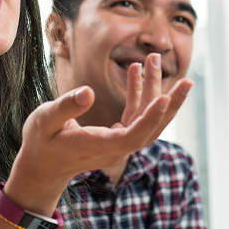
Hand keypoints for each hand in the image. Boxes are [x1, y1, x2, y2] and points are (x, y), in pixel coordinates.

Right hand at [8, 54, 191, 207]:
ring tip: (154, 60)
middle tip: (189, 81)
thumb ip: (66, 107)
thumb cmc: (40, 143)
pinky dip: (138, 94)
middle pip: (151, 129)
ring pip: (146, 119)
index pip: (134, 135)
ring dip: (154, 91)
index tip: (165, 98)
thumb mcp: (45, 120)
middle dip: (171, 104)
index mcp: (100, 146)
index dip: (151, 118)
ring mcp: (118, 144)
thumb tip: (89, 91)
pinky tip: (135, 71)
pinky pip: (135, 116)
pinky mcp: (116, 137)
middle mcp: (115, 148)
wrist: (41, 168)